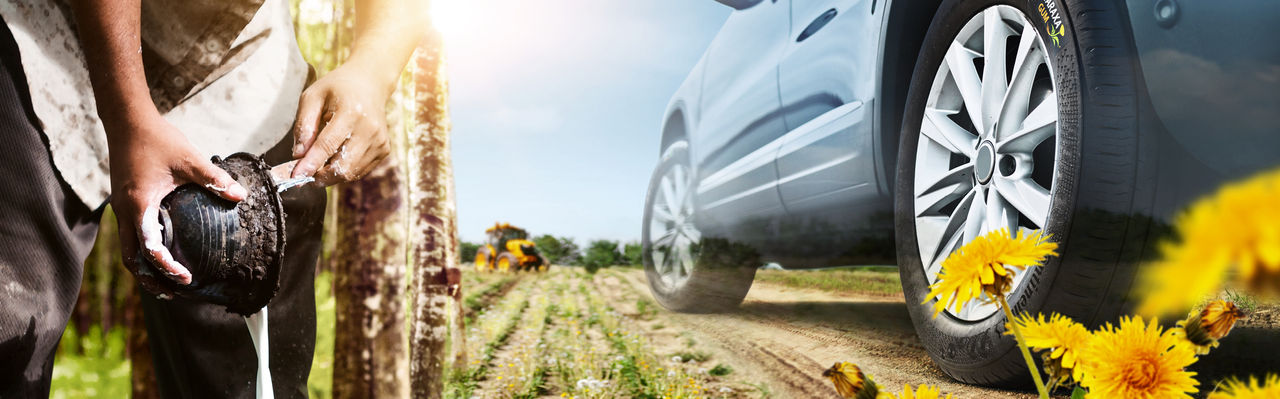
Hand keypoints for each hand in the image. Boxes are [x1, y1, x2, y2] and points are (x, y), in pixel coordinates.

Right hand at [108, 112, 247, 290]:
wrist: (127, 120)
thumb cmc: (157, 139)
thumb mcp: (190, 159)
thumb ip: (214, 179)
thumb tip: (241, 196)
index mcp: (139, 205)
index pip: (149, 248)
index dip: (166, 268)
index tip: (186, 279)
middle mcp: (124, 212)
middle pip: (131, 258)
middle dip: (150, 279)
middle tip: (174, 293)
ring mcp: (120, 208)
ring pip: (127, 248)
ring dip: (145, 268)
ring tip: (166, 282)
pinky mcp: (124, 202)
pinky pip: (130, 234)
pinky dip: (143, 250)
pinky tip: (162, 250)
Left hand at [290, 64, 391, 185]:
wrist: (370, 83)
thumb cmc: (337, 89)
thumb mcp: (313, 97)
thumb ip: (304, 125)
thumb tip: (299, 154)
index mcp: (351, 112)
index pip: (328, 145)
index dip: (310, 163)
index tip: (295, 176)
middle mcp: (369, 129)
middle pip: (343, 166)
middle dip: (320, 176)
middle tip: (305, 174)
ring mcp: (379, 141)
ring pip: (351, 173)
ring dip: (331, 175)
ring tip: (319, 163)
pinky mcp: (384, 149)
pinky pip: (360, 170)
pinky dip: (344, 170)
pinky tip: (336, 157)